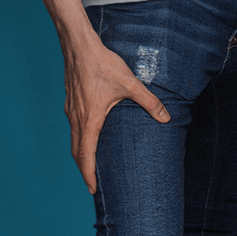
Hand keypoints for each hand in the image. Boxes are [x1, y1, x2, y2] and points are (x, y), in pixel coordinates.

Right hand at [63, 35, 169, 193]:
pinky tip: (90, 134)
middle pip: (76, 151)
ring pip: (74, 138)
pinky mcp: (71, 101)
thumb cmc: (102, 64)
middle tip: (93, 183)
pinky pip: (73, 126)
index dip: (88, 174)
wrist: (78, 45)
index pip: (85, 155)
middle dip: (84, 169)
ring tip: (92, 163)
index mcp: (89, 120)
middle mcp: (76, 118)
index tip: (93, 190)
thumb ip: (148, 101)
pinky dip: (79, 138)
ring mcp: (71, 109)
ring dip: (81, 154)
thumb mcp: (129, 83)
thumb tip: (166, 117)